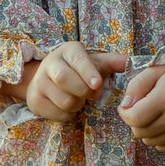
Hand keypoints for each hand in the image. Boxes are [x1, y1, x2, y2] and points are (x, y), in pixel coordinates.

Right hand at [2, 43, 127, 122]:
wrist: (47, 79)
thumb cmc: (78, 70)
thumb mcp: (95, 63)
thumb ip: (112, 62)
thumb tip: (130, 62)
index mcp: (67, 51)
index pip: (77, 60)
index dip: (88, 72)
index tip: (97, 84)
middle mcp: (49, 63)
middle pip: (65, 80)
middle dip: (83, 91)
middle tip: (92, 94)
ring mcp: (39, 82)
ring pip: (64, 101)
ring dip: (78, 104)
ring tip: (78, 98)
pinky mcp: (34, 100)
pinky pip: (58, 114)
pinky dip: (68, 114)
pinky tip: (66, 105)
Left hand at [119, 62, 164, 151]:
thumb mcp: (156, 69)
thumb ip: (136, 86)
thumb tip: (125, 106)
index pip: (134, 119)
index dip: (124, 114)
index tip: (126, 106)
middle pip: (140, 132)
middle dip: (135, 121)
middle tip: (142, 108)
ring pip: (150, 142)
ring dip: (147, 130)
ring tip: (155, 114)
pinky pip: (164, 147)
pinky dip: (159, 138)